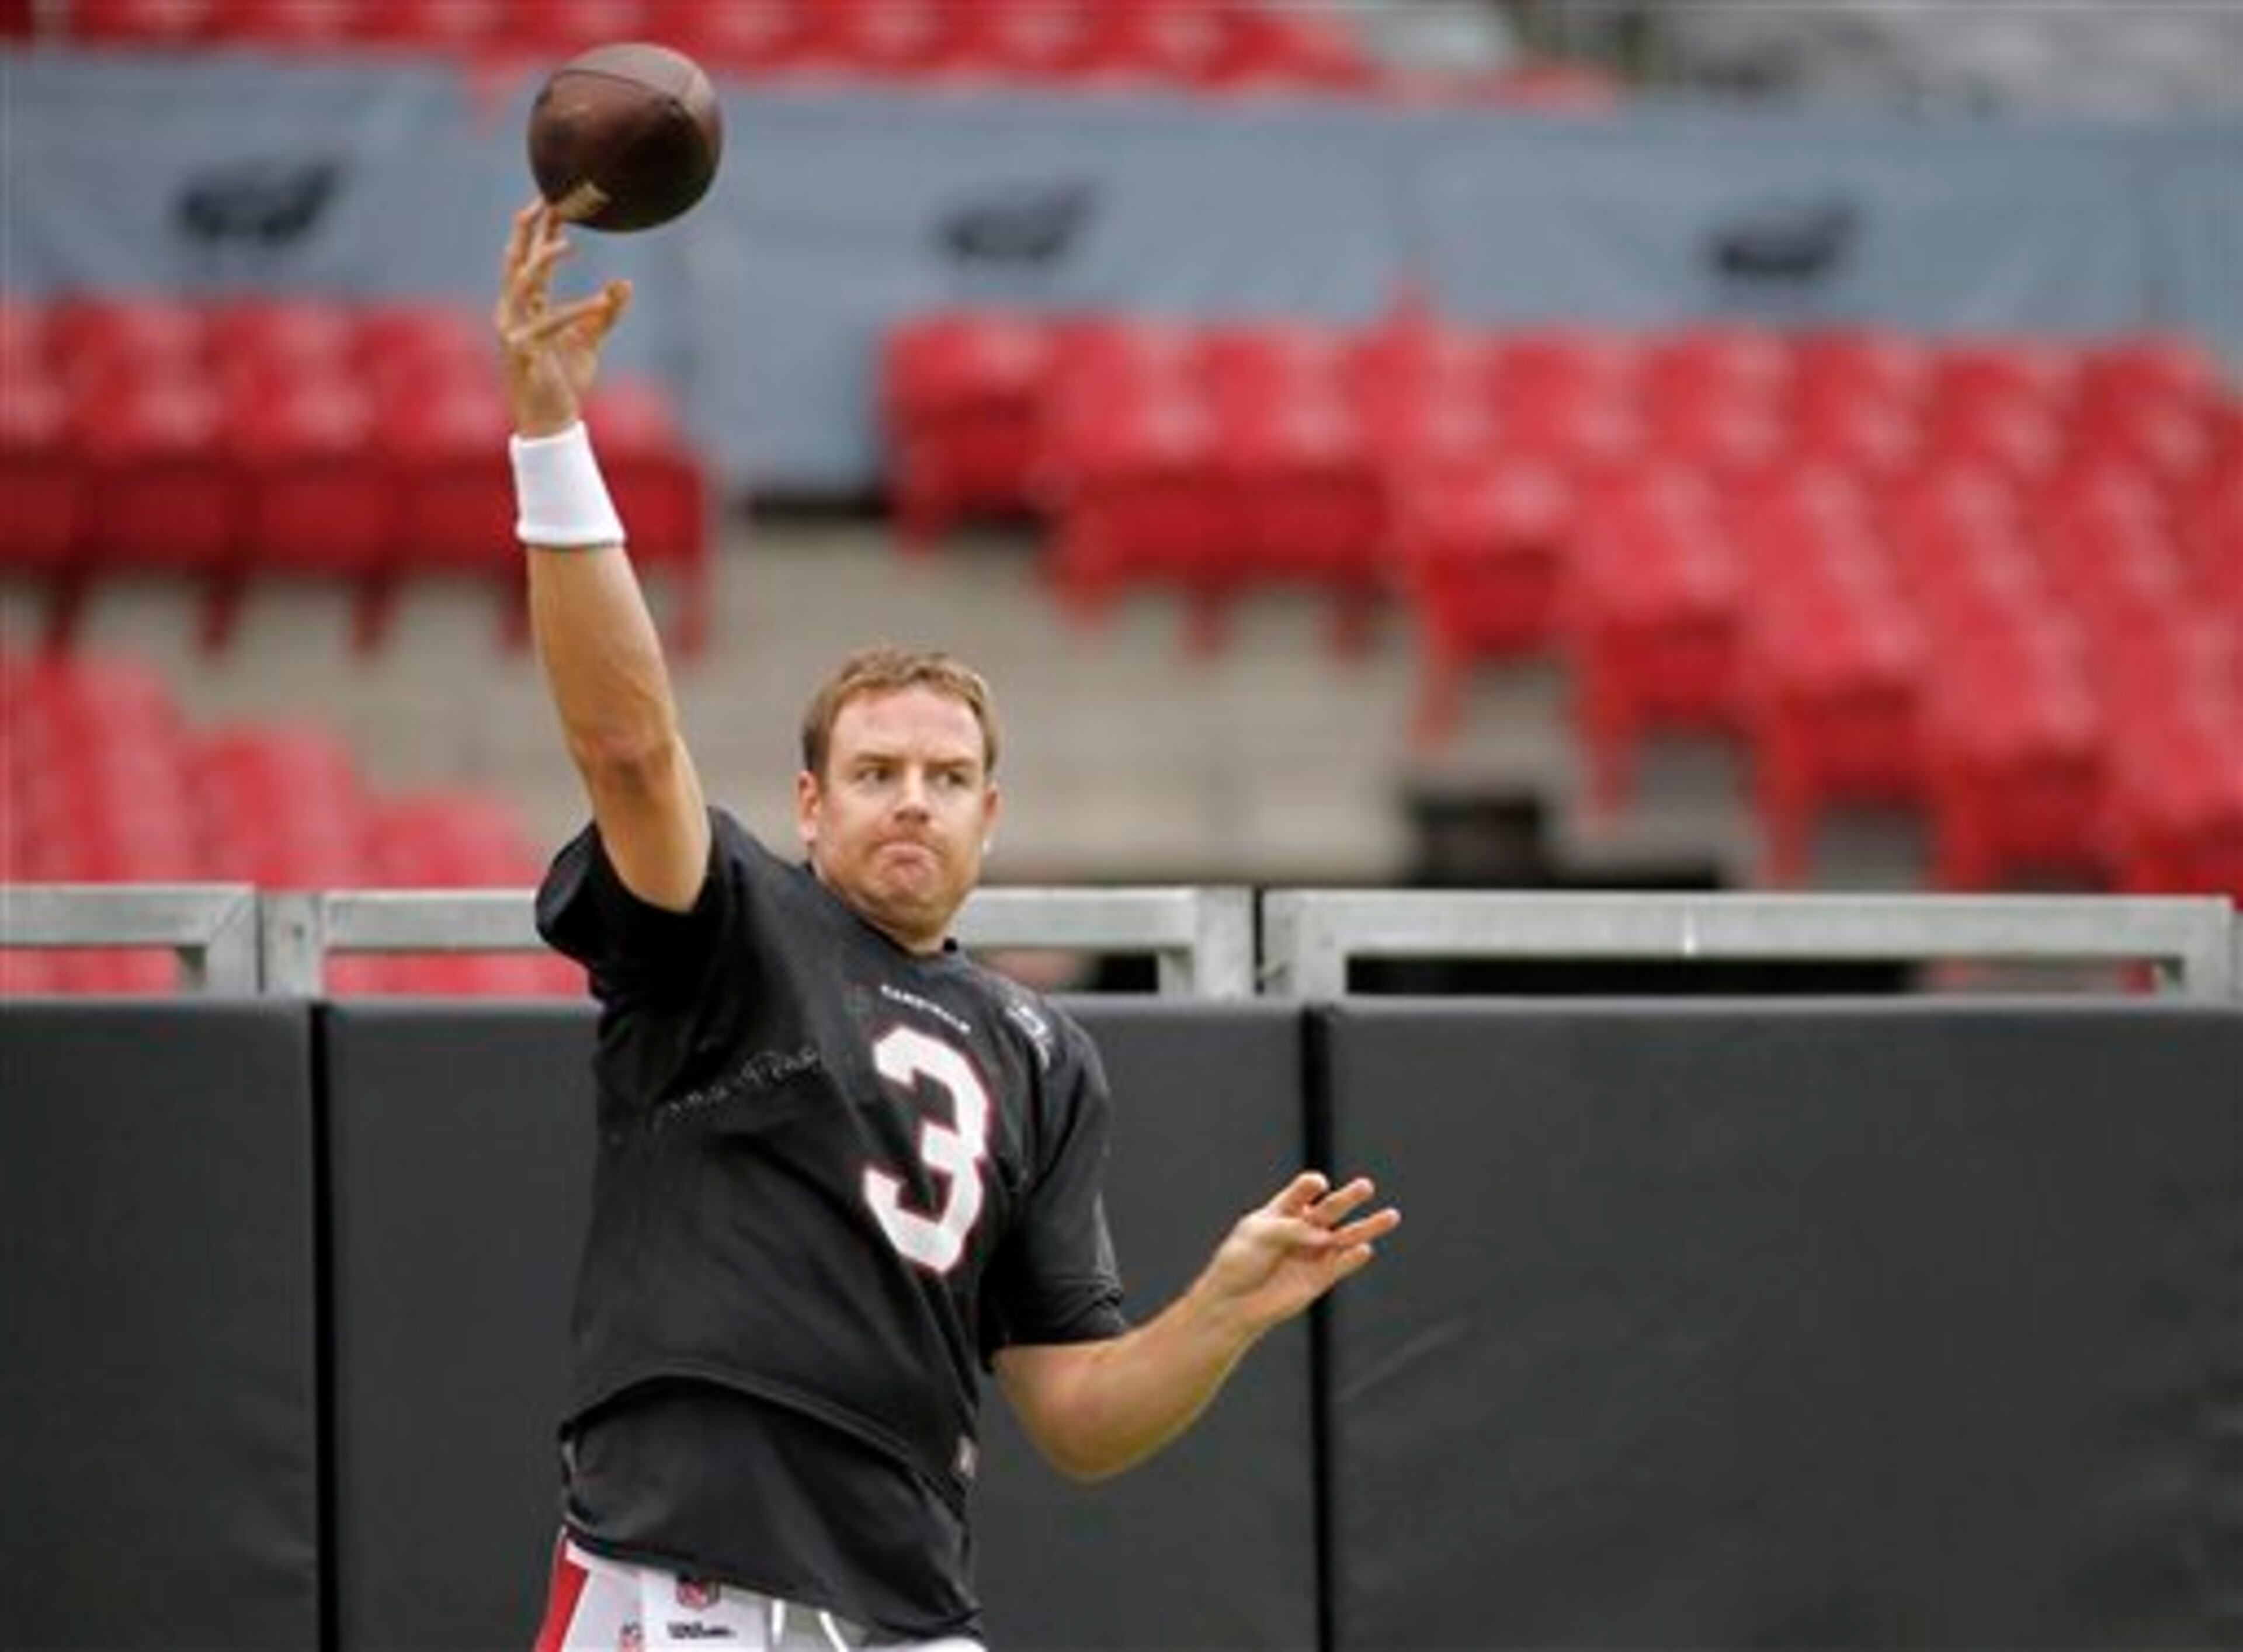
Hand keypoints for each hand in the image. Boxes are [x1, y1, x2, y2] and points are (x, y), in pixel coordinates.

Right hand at [494, 200, 630, 437]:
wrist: (551, 422)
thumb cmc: (565, 382)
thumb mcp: (590, 341)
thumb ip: (606, 312)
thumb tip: (624, 283)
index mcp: (526, 307)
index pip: (528, 259)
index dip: (537, 229)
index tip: (552, 200)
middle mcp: (513, 312)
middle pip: (515, 260)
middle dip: (526, 229)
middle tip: (545, 200)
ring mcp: (513, 330)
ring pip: (522, 282)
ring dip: (542, 259)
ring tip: (568, 242)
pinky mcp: (523, 351)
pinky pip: (549, 322)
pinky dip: (578, 309)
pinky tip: (604, 300)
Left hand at [1198, 1172, 1399, 1338]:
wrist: (1232, 1303)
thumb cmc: (1238, 1263)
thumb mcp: (1258, 1234)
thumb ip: (1290, 1228)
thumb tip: (1323, 1235)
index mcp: (1282, 1212)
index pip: (1301, 1192)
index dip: (1310, 1187)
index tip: (1317, 1185)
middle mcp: (1301, 1230)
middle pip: (1330, 1209)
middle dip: (1348, 1198)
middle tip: (1366, 1186)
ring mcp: (1312, 1254)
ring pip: (1346, 1236)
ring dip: (1367, 1226)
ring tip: (1392, 1215)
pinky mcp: (1319, 1278)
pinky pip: (1341, 1264)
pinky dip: (1353, 1258)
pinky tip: (1366, 1248)